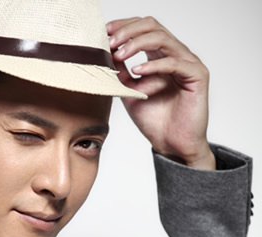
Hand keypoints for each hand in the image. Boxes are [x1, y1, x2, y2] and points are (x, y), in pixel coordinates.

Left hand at [107, 17, 214, 169]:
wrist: (172, 145)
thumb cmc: (155, 121)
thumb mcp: (130, 92)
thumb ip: (120, 73)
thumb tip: (104, 53)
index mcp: (161, 56)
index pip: (144, 28)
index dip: (124, 26)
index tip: (105, 32)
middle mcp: (176, 55)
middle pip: (153, 26)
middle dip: (128, 30)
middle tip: (110, 39)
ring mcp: (188, 63)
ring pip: (163, 39)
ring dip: (137, 43)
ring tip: (119, 54)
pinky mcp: (198, 76)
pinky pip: (175, 62)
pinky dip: (154, 65)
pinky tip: (137, 72)